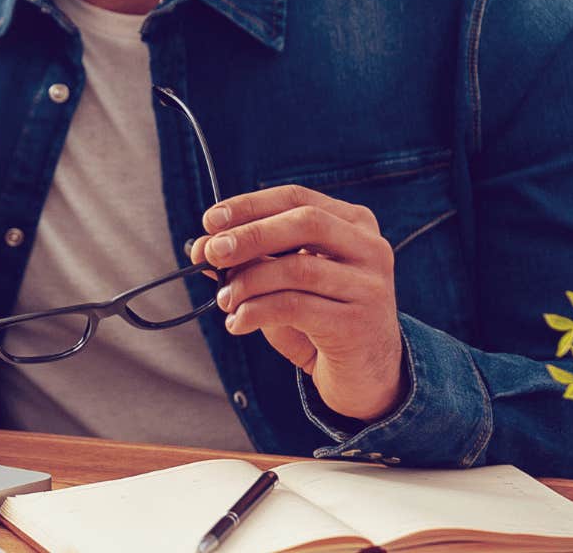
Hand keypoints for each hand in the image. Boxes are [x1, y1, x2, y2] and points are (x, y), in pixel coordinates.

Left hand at [190, 185, 406, 423]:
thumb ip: (254, 259)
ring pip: (298, 268)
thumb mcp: (287, 282)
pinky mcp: (358, 324)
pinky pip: (296, 307)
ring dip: (249, 282)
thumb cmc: (322, 319)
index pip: (297, 198)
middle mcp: (370, 248)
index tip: (210, 221)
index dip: (250, 205)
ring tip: (224, 300)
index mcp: (354, 224)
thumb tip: (202, 247)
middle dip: (250, 235)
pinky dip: (257, 312)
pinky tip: (238, 323)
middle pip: (304, 222)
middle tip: (211, 254)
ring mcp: (369, 286)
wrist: (367, 374)